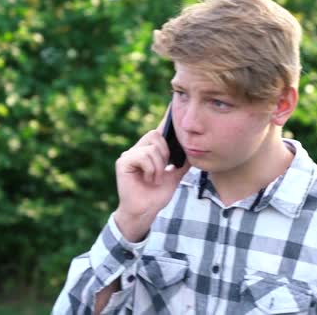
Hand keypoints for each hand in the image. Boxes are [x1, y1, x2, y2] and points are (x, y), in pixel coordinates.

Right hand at [113, 126, 189, 241]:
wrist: (145, 211)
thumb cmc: (156, 195)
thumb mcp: (174, 176)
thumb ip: (181, 162)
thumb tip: (193, 150)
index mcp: (148, 151)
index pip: (158, 131)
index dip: (165, 120)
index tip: (174, 106)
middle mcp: (137, 149)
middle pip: (155, 135)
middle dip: (165, 153)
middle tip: (163, 170)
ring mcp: (129, 155)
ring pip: (152, 148)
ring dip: (158, 166)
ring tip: (154, 179)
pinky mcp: (123, 162)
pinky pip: (143, 156)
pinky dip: (151, 169)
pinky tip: (148, 179)